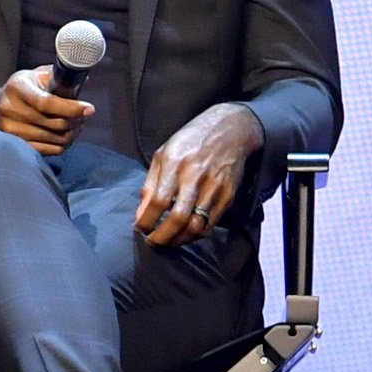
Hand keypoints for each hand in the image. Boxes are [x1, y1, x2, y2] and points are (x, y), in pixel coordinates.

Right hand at [0, 65, 96, 154]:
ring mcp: (10, 129)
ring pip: (52, 138)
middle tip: (84, 116)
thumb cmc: (19, 91)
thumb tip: (81, 77)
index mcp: (17, 87)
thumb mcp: (33, 76)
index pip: (47, 102)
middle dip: (75, 121)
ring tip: (77, 126)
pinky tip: (66, 137)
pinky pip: (47, 150)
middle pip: (52, 122)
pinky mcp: (14, 144)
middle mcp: (10, 108)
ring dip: (71, 134)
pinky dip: (61, 145)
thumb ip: (56, 76)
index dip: (71, 108)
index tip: (89, 109)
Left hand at [140, 101, 264, 244]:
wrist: (231, 129)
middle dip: (162, 237)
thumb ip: (150, 185)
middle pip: (177, 218)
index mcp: (174, 163)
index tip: (140, 229)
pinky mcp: (228, 195)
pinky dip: (196, 234)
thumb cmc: (191, 141)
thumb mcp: (163, 154)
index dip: (146, 221)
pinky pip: (211, 224)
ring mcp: (214, 187)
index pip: (157, 201)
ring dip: (179, 240)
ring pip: (195, 226)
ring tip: (169, 241)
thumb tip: (140, 214)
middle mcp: (195, 176)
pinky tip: (186, 233)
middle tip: (153, 242)